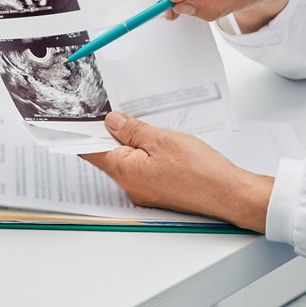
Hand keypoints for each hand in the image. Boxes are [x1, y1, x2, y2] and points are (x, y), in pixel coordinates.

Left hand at [81, 111, 272, 231]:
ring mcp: (145, 192)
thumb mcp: (161, 139)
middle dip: (111, 134)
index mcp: (124, 172)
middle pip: (109, 156)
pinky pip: (143, 169)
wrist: (229, 194)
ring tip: (145, 126)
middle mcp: (130, 186)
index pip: (91, 151)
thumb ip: (132, 130)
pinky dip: (146, 154)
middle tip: (117, 112)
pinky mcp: (159, 192)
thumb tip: (112, 121)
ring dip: (131, 143)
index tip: (76, 118)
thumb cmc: (199, 170)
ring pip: (128, 162)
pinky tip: (159, 143)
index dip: (82, 133)